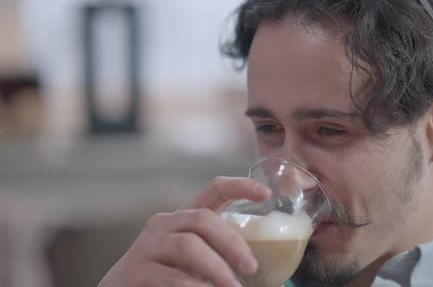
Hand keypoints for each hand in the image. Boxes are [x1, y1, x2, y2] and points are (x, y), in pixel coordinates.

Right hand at [98, 177, 271, 286]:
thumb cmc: (166, 277)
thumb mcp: (196, 261)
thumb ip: (218, 255)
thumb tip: (257, 266)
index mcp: (184, 219)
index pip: (214, 190)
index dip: (240, 186)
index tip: (267, 193)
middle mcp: (164, 225)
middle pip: (203, 218)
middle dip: (232, 243)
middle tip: (250, 268)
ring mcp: (146, 246)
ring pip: (188, 246)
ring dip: (217, 269)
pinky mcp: (134, 270)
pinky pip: (171, 276)